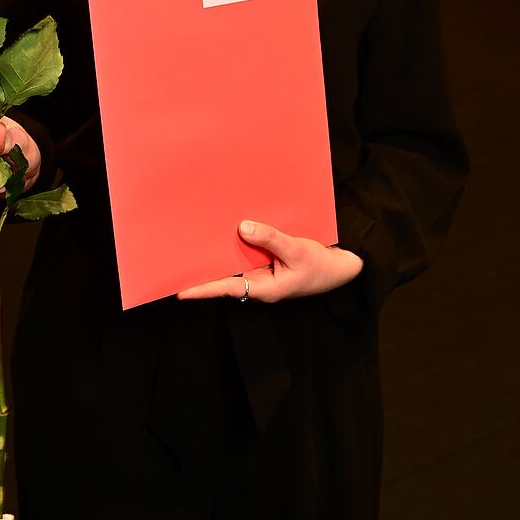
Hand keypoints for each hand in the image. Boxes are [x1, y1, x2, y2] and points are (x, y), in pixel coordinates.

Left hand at [177, 220, 363, 302]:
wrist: (340, 268)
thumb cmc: (320, 266)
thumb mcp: (296, 250)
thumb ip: (270, 239)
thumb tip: (242, 228)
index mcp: (265, 289)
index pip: (228, 289)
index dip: (204, 290)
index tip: (181, 292)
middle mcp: (260, 284)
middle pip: (226, 278)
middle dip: (205, 272)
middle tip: (179, 264)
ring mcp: (264, 274)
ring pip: (236, 266)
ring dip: (219, 256)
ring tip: (195, 245)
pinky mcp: (269, 265)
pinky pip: (248, 256)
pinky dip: (238, 246)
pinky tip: (228, 233)